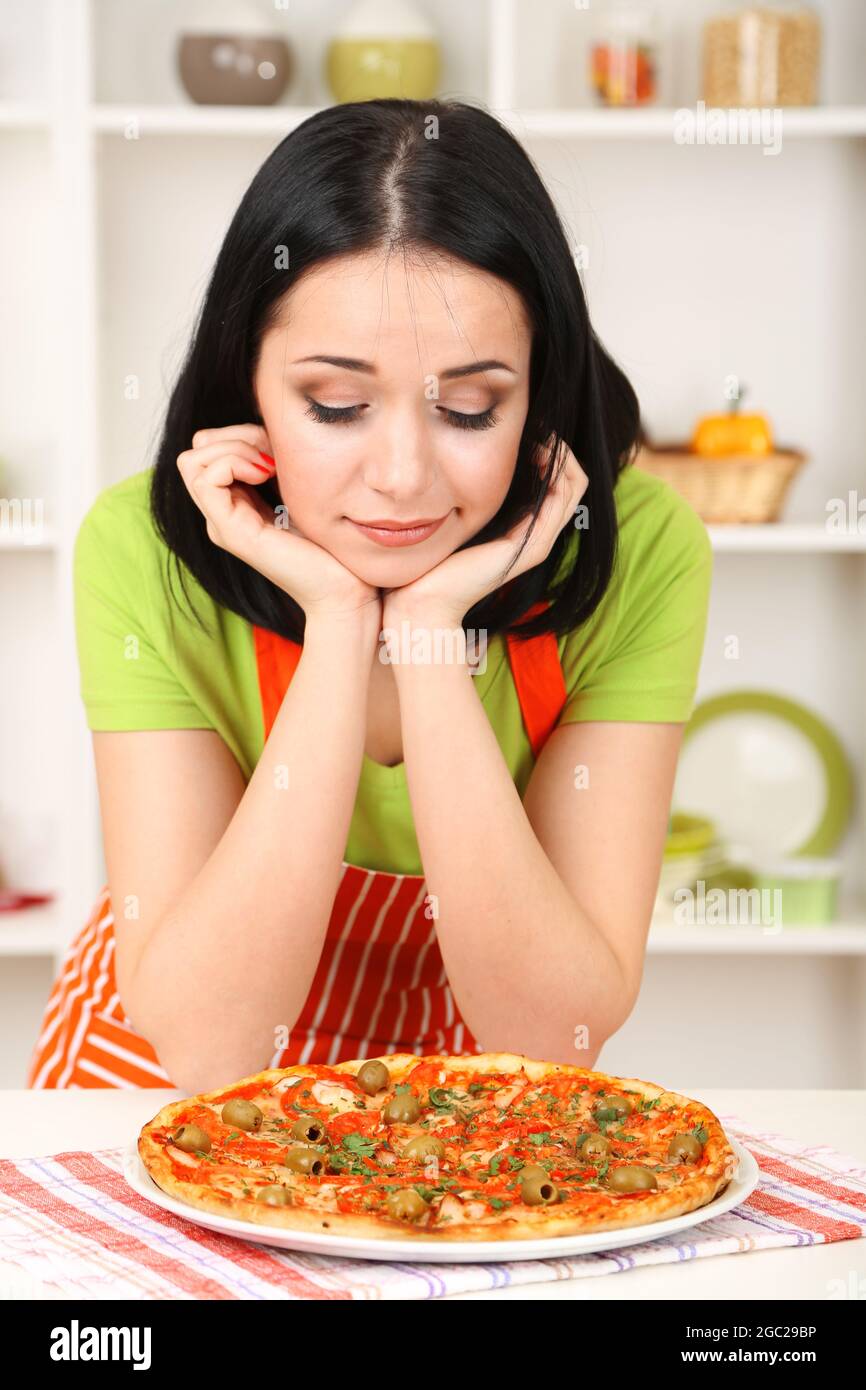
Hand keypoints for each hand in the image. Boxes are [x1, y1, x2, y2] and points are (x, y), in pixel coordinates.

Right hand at [177, 424, 381, 625]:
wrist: (345, 589)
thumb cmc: (332, 546)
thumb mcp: (300, 491)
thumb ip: (278, 465)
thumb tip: (267, 430)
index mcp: (236, 504)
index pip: (209, 449)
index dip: (239, 434)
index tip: (278, 449)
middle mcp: (222, 515)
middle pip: (196, 451)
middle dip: (234, 437)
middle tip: (272, 454)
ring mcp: (223, 525)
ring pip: (194, 460)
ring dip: (233, 448)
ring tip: (268, 465)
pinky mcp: (231, 533)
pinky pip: (206, 479)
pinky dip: (234, 463)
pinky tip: (266, 474)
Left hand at [382, 437, 587, 627]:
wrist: (421, 600)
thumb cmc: (429, 560)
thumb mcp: (453, 516)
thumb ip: (466, 494)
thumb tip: (461, 461)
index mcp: (522, 529)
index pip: (559, 483)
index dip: (552, 452)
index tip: (529, 431)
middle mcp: (536, 536)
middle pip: (573, 481)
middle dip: (560, 448)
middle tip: (538, 428)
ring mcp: (537, 543)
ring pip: (574, 486)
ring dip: (561, 454)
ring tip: (539, 435)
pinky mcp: (531, 548)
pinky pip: (560, 501)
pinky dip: (556, 471)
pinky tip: (536, 453)